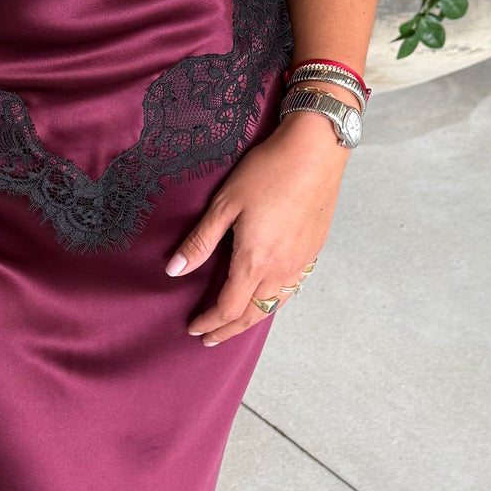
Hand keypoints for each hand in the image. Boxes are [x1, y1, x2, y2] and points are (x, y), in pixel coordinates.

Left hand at [166, 110, 349, 346]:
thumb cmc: (267, 172)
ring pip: (275, 306)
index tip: (193, 328)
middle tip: (210, 338)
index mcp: (254, 261)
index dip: (209, 322)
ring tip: (235, 324)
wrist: (316, 151)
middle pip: (252, 315)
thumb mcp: (225, 204)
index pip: (228, 308)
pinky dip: (274, 303)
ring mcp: (301, 263)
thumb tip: (174, 271)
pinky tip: (268, 297)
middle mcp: (281, 270)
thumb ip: (200, 241)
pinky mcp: (313, 251)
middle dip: (228, 330)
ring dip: (252, 320)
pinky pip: (292, 290)